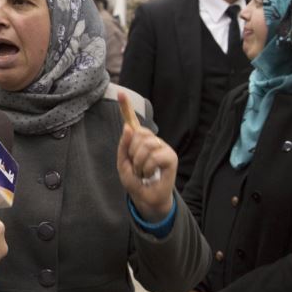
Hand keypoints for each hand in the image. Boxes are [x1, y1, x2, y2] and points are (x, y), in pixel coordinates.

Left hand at [117, 91, 176, 221]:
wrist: (147, 198)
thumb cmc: (136, 181)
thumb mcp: (123, 164)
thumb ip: (123, 146)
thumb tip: (128, 127)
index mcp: (138, 140)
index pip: (131, 121)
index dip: (125, 107)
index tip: (120, 92)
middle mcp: (152, 140)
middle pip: (137, 134)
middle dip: (131, 152)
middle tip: (136, 167)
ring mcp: (162, 147)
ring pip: (145, 145)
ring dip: (139, 163)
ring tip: (143, 172)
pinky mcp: (171, 157)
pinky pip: (155, 156)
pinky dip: (148, 168)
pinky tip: (151, 174)